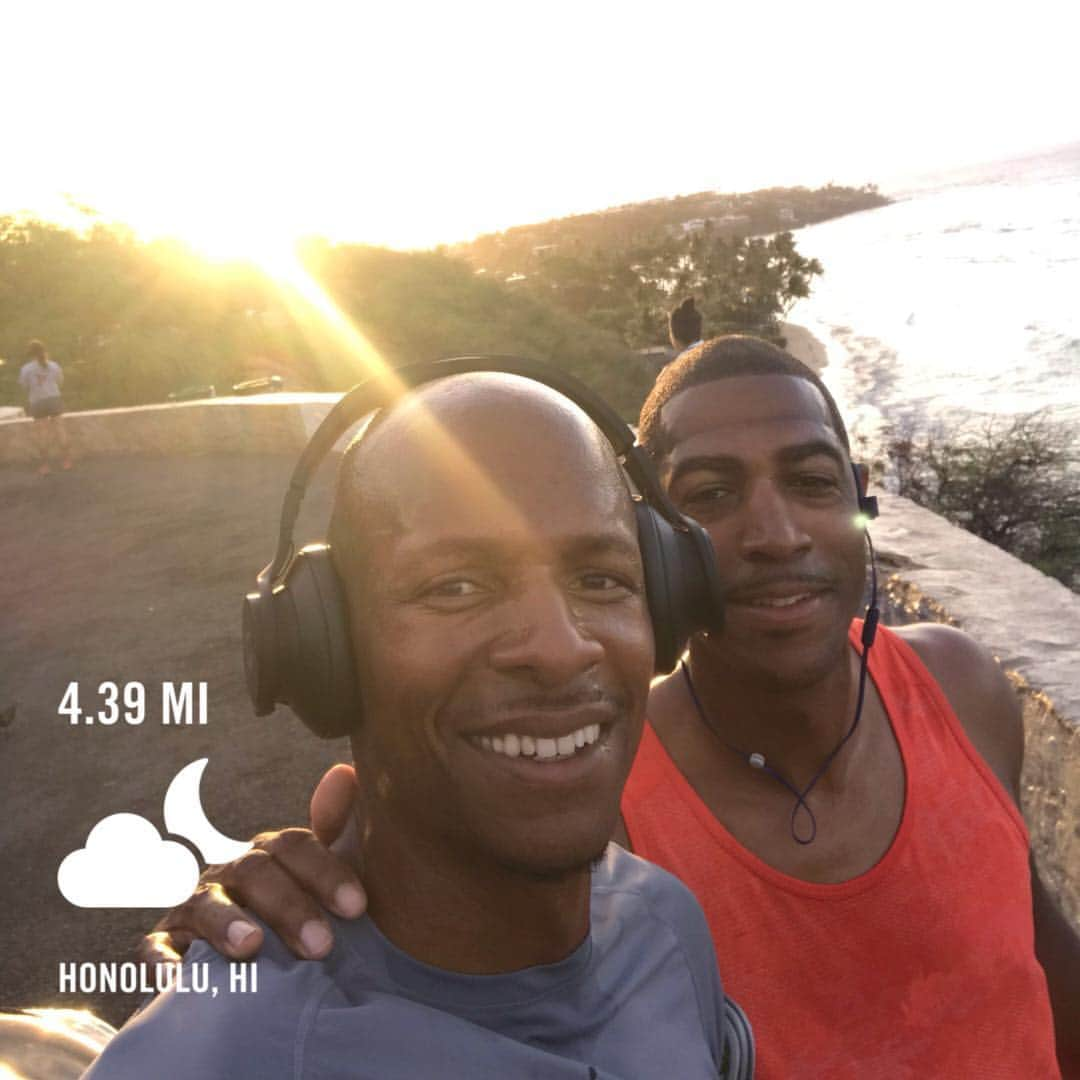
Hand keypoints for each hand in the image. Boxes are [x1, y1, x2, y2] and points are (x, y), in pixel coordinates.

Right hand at [137, 764, 361, 967]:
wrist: (256, 979)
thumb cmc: (302, 922)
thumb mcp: (327, 882)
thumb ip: (342, 830)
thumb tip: (346, 771)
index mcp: (272, 855)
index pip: (294, 846)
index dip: (326, 871)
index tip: (357, 907)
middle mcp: (230, 873)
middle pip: (254, 872)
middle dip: (288, 906)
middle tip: (322, 946)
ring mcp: (194, 908)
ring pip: (205, 904)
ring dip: (226, 922)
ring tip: (251, 947)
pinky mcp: (164, 948)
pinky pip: (155, 950)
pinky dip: (165, 961)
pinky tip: (181, 977)